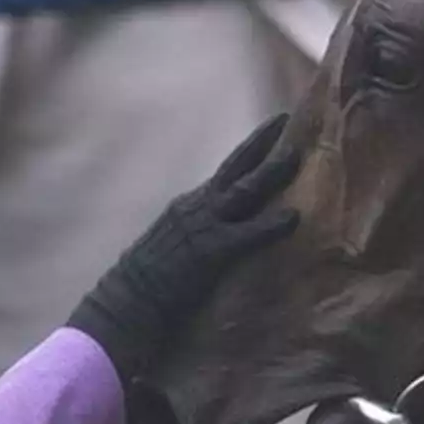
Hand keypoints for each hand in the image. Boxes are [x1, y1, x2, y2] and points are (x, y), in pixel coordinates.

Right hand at [68, 114, 300, 382]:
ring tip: (299, 156)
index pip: (223, 174)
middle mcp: (195, 208)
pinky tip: (294, 217)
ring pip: (244, 190)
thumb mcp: (168, 245)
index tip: (270, 132)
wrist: (125, 302)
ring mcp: (202, 226)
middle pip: (234, 167)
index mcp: (186, 207)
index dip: (248, 152)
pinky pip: (248, 232)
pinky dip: (271, 224)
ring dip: (273, 172)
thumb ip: (190, 234)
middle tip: (286, 121)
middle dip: (262, 143)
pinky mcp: (210, 251)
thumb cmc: (143, 282)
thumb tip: (210, 235)